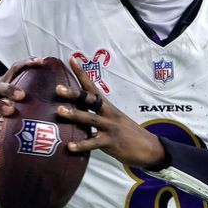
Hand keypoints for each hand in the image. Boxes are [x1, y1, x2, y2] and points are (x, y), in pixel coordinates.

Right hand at [0, 57, 44, 145]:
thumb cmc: (7, 112)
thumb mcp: (18, 102)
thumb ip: (34, 96)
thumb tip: (63, 92)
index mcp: (5, 84)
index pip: (15, 69)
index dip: (27, 64)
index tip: (41, 62)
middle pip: (0, 85)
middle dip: (11, 88)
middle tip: (22, 95)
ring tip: (10, 111)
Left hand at [55, 55, 167, 169]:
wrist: (149, 148)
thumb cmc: (127, 134)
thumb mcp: (114, 119)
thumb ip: (97, 115)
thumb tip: (77, 112)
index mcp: (107, 106)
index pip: (92, 86)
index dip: (81, 73)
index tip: (71, 59)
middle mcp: (108, 113)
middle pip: (89, 100)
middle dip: (74, 94)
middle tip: (58, 88)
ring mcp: (110, 127)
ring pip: (90, 119)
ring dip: (75, 115)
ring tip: (60, 111)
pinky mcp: (111, 142)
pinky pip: (94, 143)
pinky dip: (82, 145)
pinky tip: (70, 146)